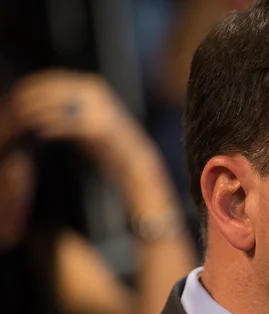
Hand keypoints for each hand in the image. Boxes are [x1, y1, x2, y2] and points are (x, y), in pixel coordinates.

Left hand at [9, 69, 135, 153]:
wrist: (134, 159)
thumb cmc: (107, 141)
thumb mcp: (88, 113)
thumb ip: (68, 103)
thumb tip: (38, 98)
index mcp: (92, 84)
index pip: (53, 78)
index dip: (30, 86)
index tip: (14, 96)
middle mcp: (96, 92)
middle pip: (51, 89)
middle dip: (29, 100)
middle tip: (13, 111)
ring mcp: (98, 108)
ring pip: (56, 105)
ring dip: (36, 114)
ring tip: (22, 124)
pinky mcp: (99, 127)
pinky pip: (67, 125)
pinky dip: (52, 129)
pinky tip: (40, 134)